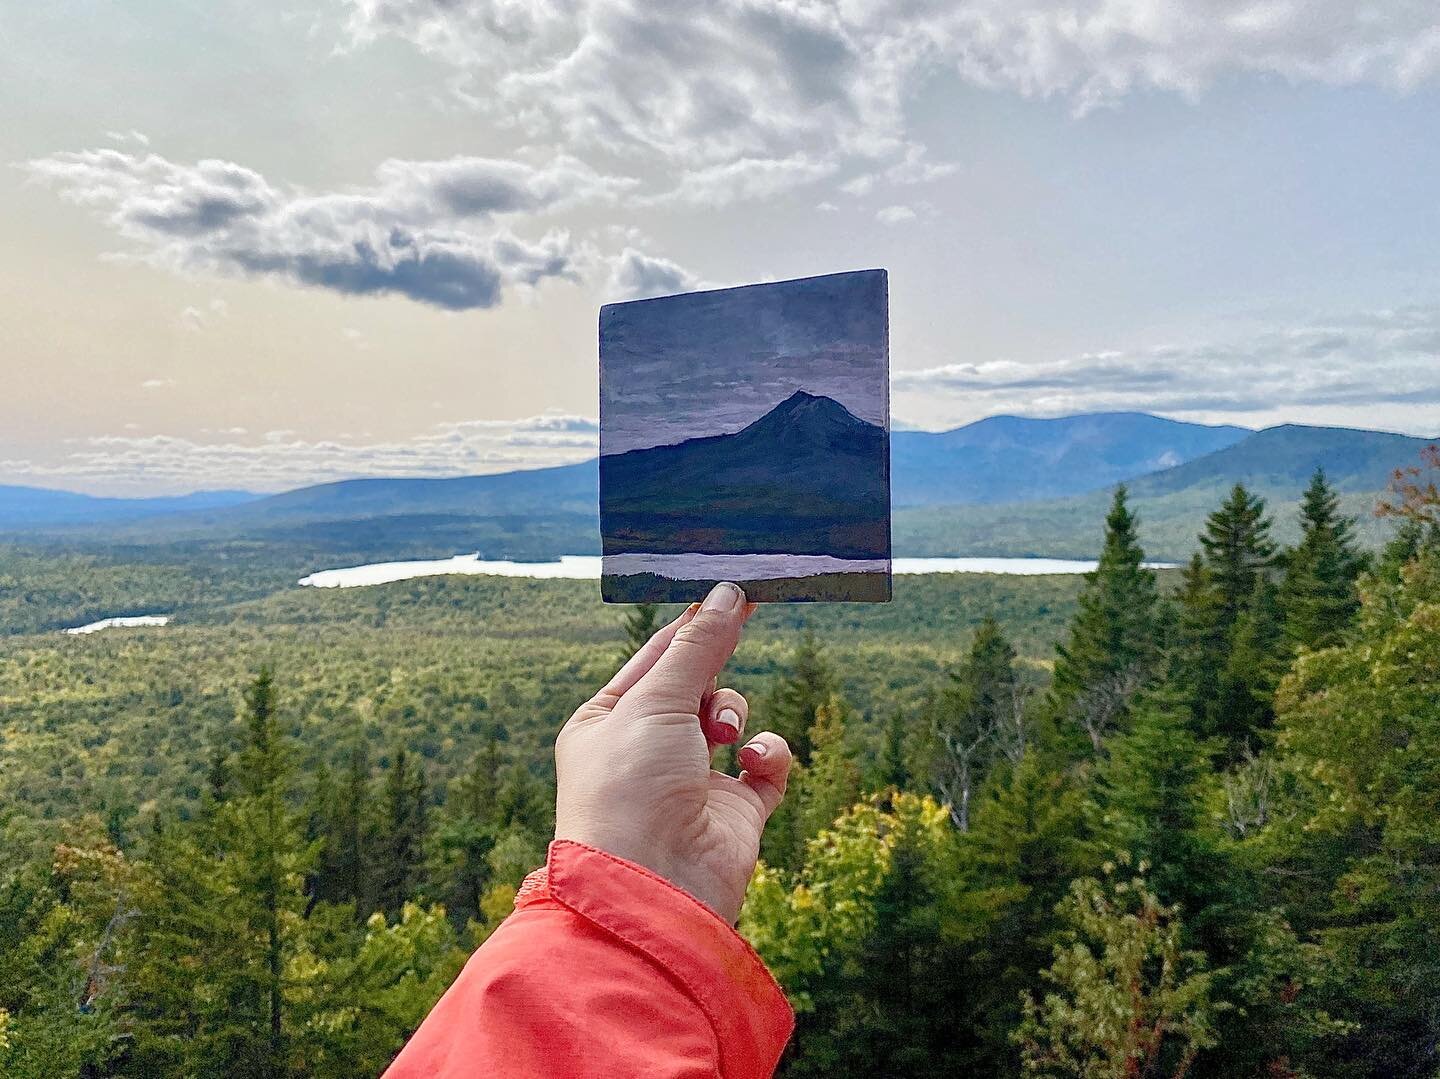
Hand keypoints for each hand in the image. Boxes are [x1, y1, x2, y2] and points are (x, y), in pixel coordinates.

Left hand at [554, 582, 792, 923]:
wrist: (656, 887)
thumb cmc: (632, 787)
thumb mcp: (658, 701)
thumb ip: (699, 646)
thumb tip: (729, 592)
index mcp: (606, 722)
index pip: (654, 658)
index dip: (692, 624)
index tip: (732, 588)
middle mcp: (646, 750)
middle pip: (695, 683)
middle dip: (713, 669)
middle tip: (746, 618)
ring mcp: (691, 781)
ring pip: (730, 718)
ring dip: (733, 713)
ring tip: (723, 733)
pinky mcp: (734, 812)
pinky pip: (764, 764)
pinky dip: (766, 754)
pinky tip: (753, 761)